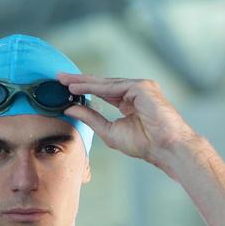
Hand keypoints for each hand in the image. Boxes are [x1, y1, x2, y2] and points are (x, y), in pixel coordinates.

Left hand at [55, 72, 199, 168]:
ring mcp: (140, 87)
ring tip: (64, 82)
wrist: (166, 148)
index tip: (65, 88)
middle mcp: (135, 91)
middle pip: (102, 84)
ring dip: (84, 82)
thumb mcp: (110, 132)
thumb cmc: (144, 144)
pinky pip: (113, 85)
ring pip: (106, 83)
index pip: (103, 92)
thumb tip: (70, 109)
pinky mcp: (142, 87)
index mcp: (130, 102)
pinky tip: (78, 87)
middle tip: (59, 78)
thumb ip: (91, 118)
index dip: (84, 90)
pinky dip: (94, 86)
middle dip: (80, 81)